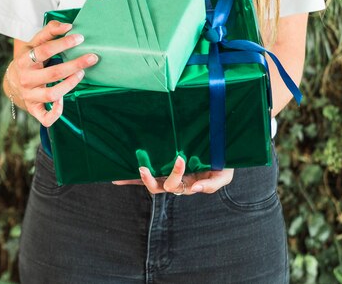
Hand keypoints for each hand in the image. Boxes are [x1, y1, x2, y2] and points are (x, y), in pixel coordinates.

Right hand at [7, 20, 97, 126]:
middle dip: (75, 64)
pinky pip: (45, 117)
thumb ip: (49, 31)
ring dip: (70, 84)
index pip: (44, 50)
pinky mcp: (34, 108)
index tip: (80, 38)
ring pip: (52, 94)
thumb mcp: (33, 43)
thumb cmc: (28, 59)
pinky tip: (64, 101)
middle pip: (53, 73)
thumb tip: (68, 26)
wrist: (11, 82)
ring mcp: (29, 96)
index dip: (64, 43)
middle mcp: (26, 79)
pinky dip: (56, 112)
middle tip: (92, 57)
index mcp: (24, 60)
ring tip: (82, 74)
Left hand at [113, 155, 233, 195]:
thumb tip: (193, 188)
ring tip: (130, 168)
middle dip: (149, 180)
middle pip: (158, 186)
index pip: (177, 184)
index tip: (181, 158)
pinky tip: (119, 177)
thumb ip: (210, 185)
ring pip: (150, 180)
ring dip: (138, 177)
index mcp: (188, 184)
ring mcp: (168, 173)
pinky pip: (148, 170)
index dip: (176, 173)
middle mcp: (176, 181)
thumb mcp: (223, 176)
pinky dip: (132, 177)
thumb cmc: (222, 164)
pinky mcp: (164, 164)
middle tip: (143, 167)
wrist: (221, 151)